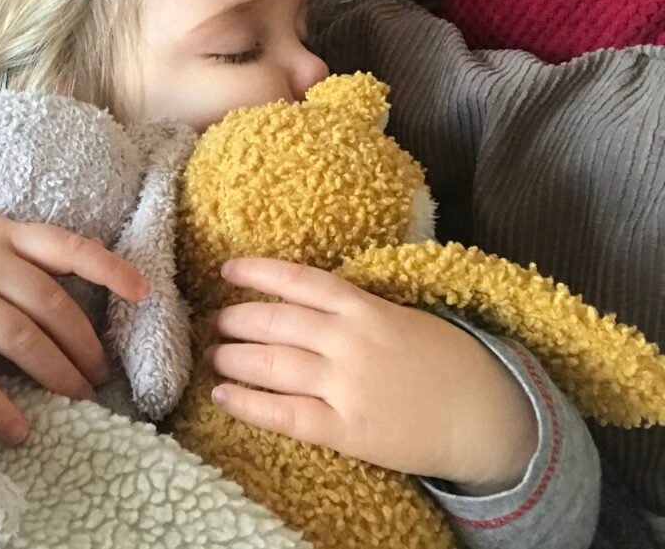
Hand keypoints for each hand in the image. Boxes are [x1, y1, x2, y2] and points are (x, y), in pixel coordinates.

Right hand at [0, 210, 148, 444]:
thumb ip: (21, 248)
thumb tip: (83, 271)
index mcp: (3, 232)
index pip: (67, 246)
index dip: (109, 268)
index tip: (143, 292)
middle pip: (50, 305)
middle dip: (84, 345)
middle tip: (101, 375)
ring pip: (20, 339)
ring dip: (56, 373)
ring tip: (78, 397)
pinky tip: (18, 429)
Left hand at [206, 258, 537, 493]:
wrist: (488, 418)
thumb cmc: (449, 362)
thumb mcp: (405, 316)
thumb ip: (358, 307)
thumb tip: (308, 298)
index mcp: (367, 309)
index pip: (301, 281)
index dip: (260, 272)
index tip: (227, 269)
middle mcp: (351, 342)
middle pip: (276, 322)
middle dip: (236, 319)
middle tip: (213, 321)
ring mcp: (347, 386)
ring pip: (272, 365)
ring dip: (233, 358)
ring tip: (211, 355)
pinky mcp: (347, 429)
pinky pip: (285, 414)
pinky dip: (249, 404)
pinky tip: (223, 395)